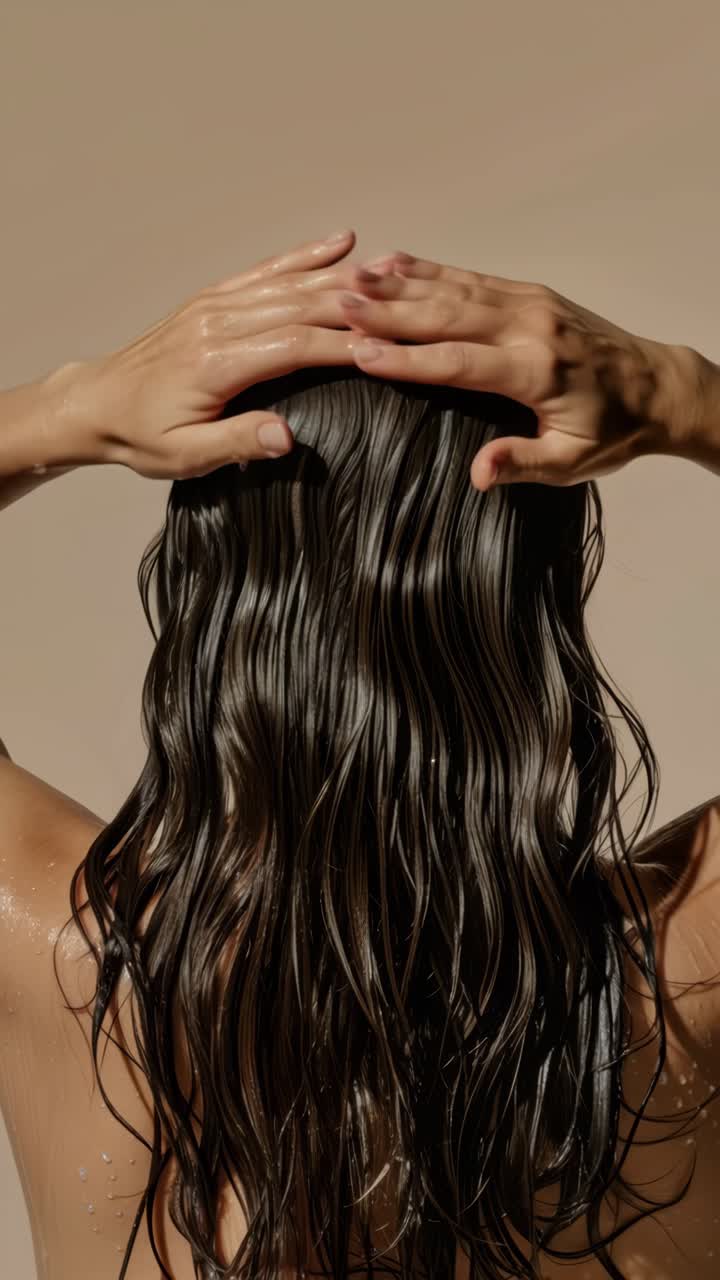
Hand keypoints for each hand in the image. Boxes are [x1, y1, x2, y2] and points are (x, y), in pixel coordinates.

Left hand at [47, 230, 387, 479]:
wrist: (96, 405)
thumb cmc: (141, 435)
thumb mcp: (186, 454)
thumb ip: (237, 442)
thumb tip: (287, 436)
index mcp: (216, 363)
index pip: (295, 345)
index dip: (345, 344)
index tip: (389, 347)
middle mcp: (217, 324)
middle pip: (300, 304)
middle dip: (357, 303)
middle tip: (409, 302)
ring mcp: (215, 305)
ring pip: (289, 282)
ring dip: (341, 275)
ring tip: (391, 270)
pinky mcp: (213, 299)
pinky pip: (265, 271)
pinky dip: (304, 256)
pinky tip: (339, 243)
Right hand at [337, 251, 709, 489]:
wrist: (658, 387)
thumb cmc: (612, 431)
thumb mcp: (573, 463)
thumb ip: (524, 463)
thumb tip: (477, 475)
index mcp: (537, 372)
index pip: (458, 363)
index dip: (407, 360)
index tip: (359, 354)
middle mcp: (530, 328)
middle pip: (448, 316)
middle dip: (390, 311)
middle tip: (338, 304)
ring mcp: (530, 304)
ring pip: (455, 288)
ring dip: (401, 283)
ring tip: (351, 279)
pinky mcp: (531, 294)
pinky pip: (472, 277)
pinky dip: (431, 269)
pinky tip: (393, 263)